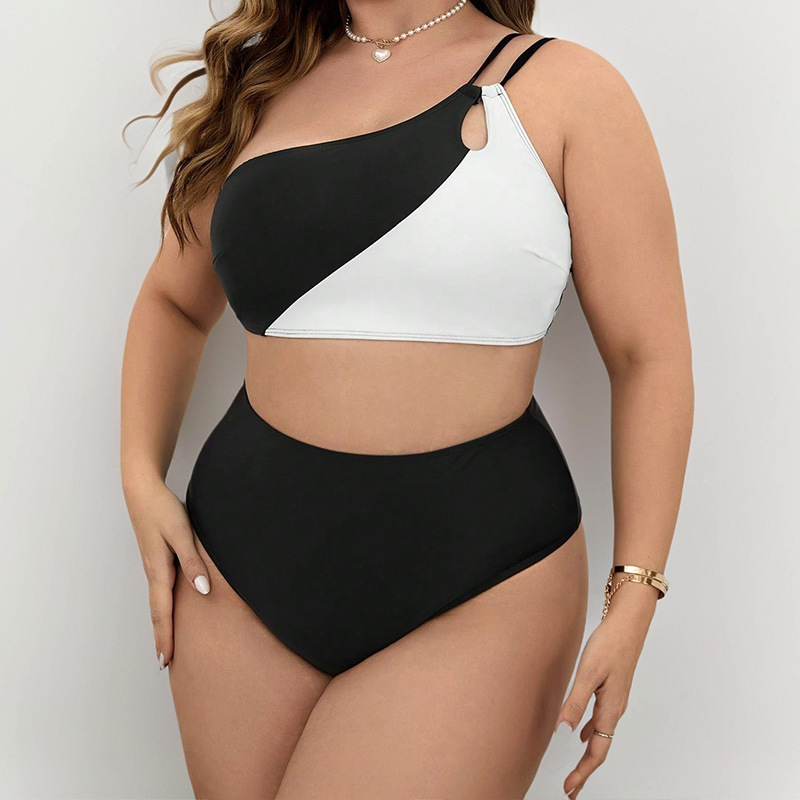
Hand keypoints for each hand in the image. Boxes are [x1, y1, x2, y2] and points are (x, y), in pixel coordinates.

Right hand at [124, 477, 210, 669]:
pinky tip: (168, 609)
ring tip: (167, 642)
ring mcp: (153, 565)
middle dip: (161, 637)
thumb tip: (202, 590)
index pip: (162, 611)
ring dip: (161, 623)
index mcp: (159, 569)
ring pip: (158, 601)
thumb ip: (193, 561)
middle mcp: (153, 571)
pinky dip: (162, 606)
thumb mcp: (182, 533)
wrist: (143, 490)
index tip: (166, 660)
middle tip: (164, 662)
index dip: (166, 636)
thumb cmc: (163, 509)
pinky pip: (160, 589)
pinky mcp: (156, 557)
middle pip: (157, 611)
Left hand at [553, 584, 657, 797]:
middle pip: (600, 748)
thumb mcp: (587, 674)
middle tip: (571, 788)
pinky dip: (590, 732)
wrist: (628, 624)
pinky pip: (601, 720)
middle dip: (585, 770)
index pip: (597, 751)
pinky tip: (579, 731)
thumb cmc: (609, 644)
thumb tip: (562, 730)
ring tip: (575, 768)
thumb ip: (575, 702)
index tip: (570, 788)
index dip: (583, 772)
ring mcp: (615, 700)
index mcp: (610, 709)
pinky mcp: (612, 689)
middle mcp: (615, 709)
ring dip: (588, 754)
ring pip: (600, 735)